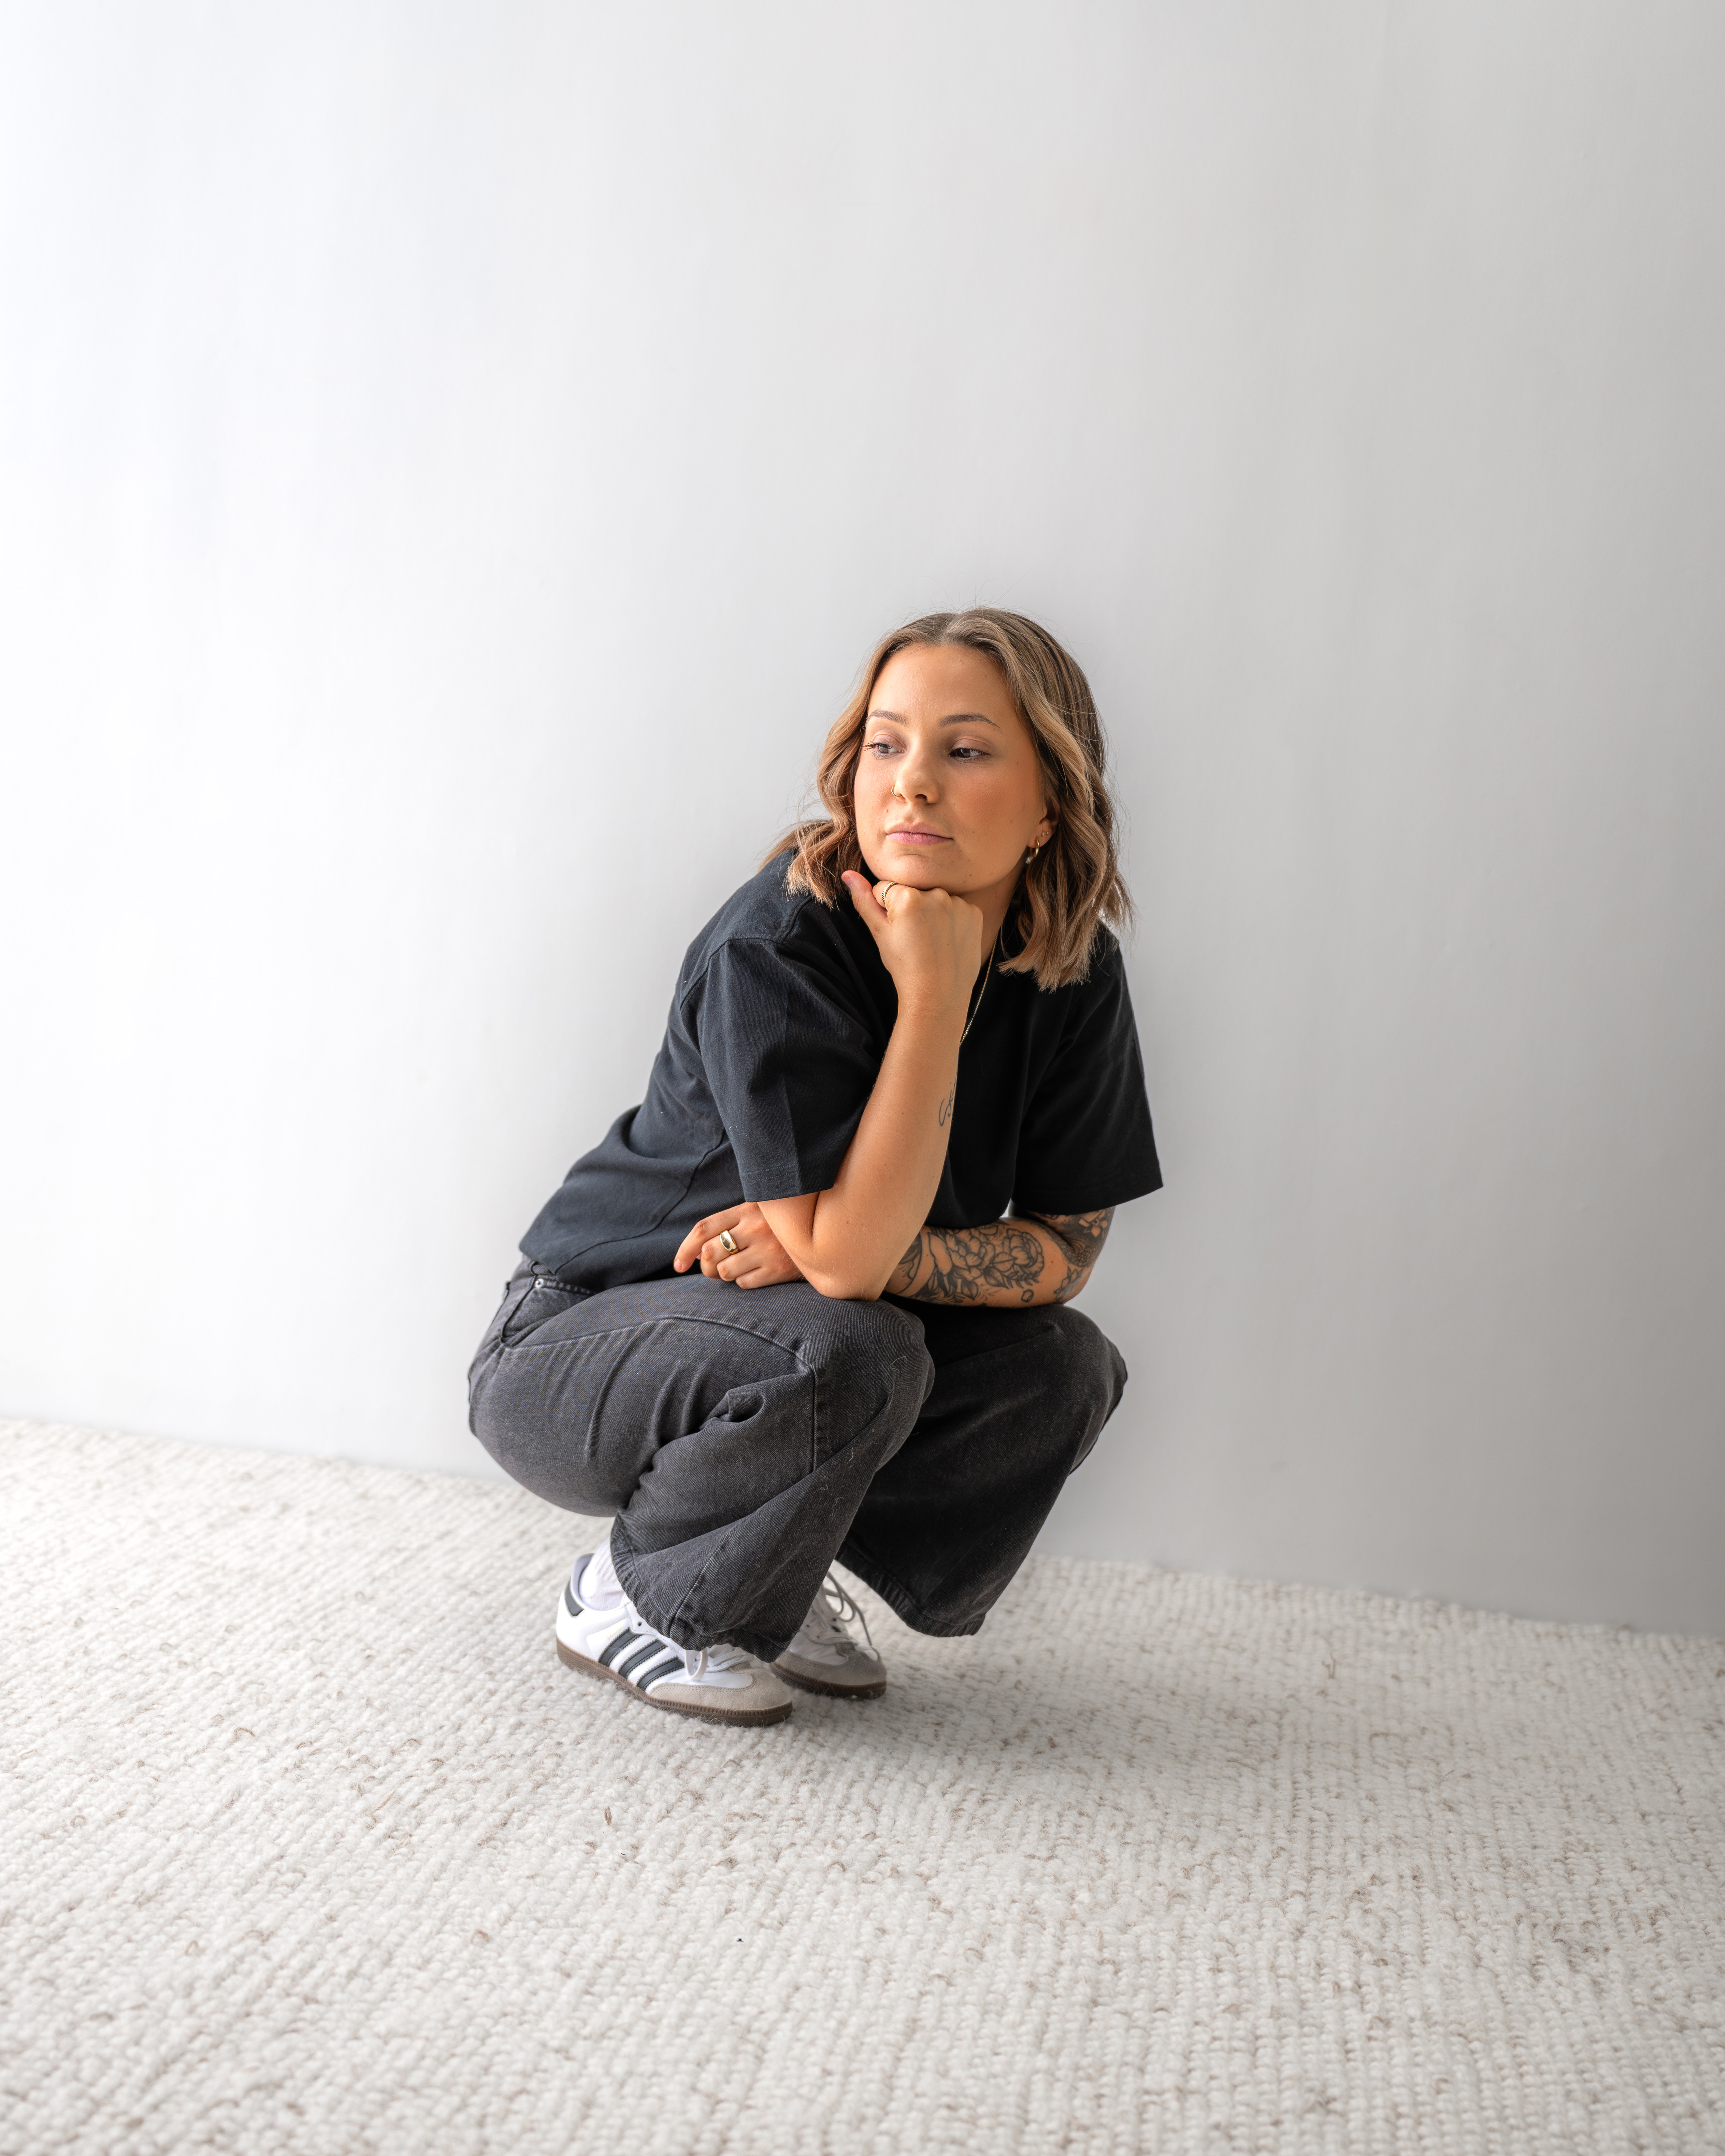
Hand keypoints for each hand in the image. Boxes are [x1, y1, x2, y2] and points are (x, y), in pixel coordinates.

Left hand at [672, 1202, 806, 1288]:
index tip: (678, 1266)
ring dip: (724, 1274)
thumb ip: (730, 1224)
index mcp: (747, 1209)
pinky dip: (744, 1281)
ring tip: (737, 1267)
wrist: (824, 1236)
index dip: (685, 1249)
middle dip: (704, 1266)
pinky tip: (756, 1271)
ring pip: (724, 1271)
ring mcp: (768, 1249)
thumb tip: (696, 1253)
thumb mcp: (758, 1211)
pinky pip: (744, 1283)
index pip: (703, 1228)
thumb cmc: (780, 1224)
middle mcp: (756, 1228)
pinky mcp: (779, 1270)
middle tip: (711, 1268)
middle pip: (709, 1253)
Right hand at [840, 871, 984, 1018]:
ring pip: (936, 899)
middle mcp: (936, 893)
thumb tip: (848, 874)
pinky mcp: (974, 913)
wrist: (938, 996)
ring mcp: (958, 903)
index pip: (888, 888)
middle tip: (914, 938)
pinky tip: (947, 940)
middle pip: (914, 891)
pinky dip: (952, 920)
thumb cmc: (905, 966)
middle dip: (911, 908)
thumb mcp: (879, 933)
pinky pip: (957, 908)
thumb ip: (863, 899)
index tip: (897, 930)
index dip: (887, 909)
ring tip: (931, 941)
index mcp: (907, 896)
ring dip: (932, 913)